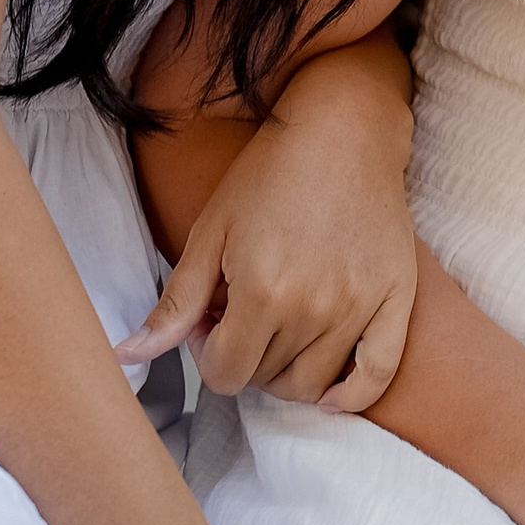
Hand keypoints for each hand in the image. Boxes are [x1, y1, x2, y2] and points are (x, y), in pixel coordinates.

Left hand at [118, 39, 417, 411]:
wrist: (344, 129)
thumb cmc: (269, 173)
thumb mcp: (210, 231)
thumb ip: (176, 303)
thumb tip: (128, 355)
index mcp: (263, 292)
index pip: (224, 374)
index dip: (206, 352)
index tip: (211, 317)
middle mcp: (314, 308)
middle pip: (265, 379)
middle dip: (242, 354)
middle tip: (242, 312)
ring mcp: (360, 306)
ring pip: (311, 384)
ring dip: (284, 371)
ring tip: (276, 327)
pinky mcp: (396, 297)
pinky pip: (378, 373)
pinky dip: (350, 395)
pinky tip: (326, 391)